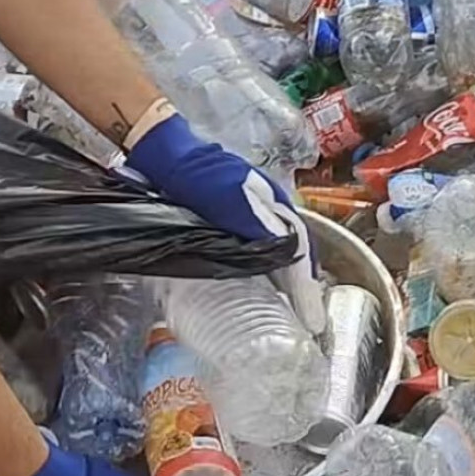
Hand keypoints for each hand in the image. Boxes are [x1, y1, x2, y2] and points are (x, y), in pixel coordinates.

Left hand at [127, 113, 324, 332]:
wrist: (162, 154)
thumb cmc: (197, 173)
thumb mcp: (229, 193)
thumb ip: (255, 221)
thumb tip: (284, 254)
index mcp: (275, 206)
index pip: (300, 251)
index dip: (306, 287)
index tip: (312, 319)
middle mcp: (267, 216)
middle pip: (292, 256)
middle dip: (301, 288)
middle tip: (303, 321)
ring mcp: (246, 222)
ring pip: (274, 259)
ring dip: (282, 286)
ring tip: (284, 314)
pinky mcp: (225, 229)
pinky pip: (251, 259)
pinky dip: (260, 278)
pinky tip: (253, 293)